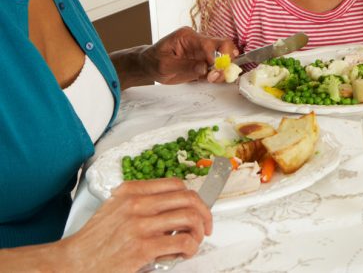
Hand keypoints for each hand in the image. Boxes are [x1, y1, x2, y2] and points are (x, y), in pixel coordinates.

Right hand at [60, 178, 212, 271]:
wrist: (71, 263)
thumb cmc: (92, 242)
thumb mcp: (114, 209)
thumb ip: (140, 202)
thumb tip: (170, 208)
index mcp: (131, 192)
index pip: (176, 184)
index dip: (193, 197)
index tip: (197, 208)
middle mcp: (137, 204)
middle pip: (188, 198)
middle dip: (204, 212)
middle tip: (205, 225)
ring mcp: (140, 225)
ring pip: (189, 218)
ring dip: (199, 231)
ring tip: (194, 241)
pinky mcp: (142, 248)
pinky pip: (181, 242)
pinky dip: (190, 247)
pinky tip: (185, 253)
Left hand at [139, 27, 236, 84]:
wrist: (148, 65)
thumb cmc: (152, 61)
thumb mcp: (164, 65)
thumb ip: (185, 66)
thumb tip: (204, 68)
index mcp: (188, 37)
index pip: (210, 42)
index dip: (216, 56)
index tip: (214, 70)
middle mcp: (198, 42)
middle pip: (223, 46)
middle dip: (225, 61)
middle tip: (219, 75)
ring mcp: (202, 52)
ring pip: (223, 57)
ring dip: (223, 70)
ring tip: (213, 79)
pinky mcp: (203, 62)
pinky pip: (217, 67)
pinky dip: (219, 74)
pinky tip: (211, 79)